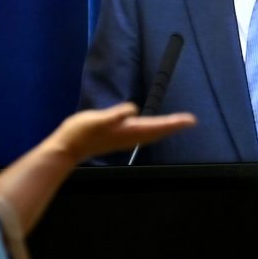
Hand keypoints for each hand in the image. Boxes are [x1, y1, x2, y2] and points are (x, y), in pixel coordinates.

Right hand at [44, 102, 195, 164]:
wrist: (67, 148)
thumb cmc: (80, 132)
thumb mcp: (97, 119)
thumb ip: (115, 115)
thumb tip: (132, 109)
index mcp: (128, 130)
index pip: (156, 126)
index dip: (173, 123)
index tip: (190, 120)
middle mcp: (129, 136)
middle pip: (157, 131)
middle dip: (173, 126)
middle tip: (190, 120)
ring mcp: (124, 139)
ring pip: (151, 134)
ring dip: (164, 129)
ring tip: (177, 124)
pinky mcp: (117, 138)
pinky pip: (142, 134)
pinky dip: (152, 130)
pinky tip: (150, 129)